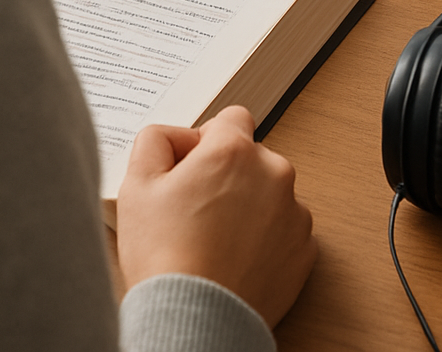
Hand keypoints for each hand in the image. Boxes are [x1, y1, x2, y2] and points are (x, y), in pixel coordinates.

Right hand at [116, 105, 316, 327]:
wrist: (194, 321)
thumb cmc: (164, 256)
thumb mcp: (137, 184)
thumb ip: (156, 140)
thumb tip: (177, 137)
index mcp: (234, 150)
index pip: (232, 119)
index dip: (207, 141)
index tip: (193, 169)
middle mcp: (273, 172)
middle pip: (251, 157)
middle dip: (228, 174)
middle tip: (196, 210)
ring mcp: (294, 212)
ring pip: (269, 192)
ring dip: (249, 204)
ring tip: (216, 240)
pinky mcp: (304, 249)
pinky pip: (284, 228)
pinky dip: (266, 237)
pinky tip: (236, 258)